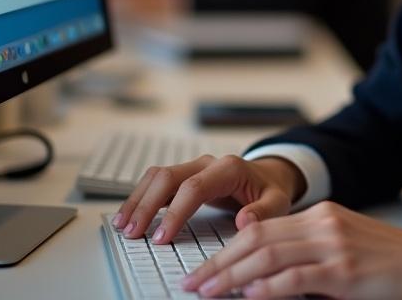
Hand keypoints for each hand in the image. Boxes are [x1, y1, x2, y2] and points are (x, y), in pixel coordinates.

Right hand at [112, 154, 304, 241]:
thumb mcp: (278, 203)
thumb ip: (263, 212)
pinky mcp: (184, 176)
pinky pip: (157, 182)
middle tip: (133, 233)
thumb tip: (243, 221)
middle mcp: (207, 164)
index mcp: (228, 168)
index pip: (194, 186)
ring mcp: (193, 167)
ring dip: (138, 199)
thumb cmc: (270, 191)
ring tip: (123, 226)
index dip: (175, 212)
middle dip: (147, 204)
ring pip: (158, 176)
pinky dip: (141, 197)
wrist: (268, 177)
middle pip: (168, 176)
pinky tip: (130, 216)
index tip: (162, 238)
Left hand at [181, 200, 401, 298]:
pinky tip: (249, 296)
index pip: (260, 228)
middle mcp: (322, 224)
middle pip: (257, 238)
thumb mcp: (340, 246)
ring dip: (232, 277)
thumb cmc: (384, 262)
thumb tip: (259, 278)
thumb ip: (304, 253)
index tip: (203, 269)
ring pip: (268, 256)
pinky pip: (296, 278)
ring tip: (207, 292)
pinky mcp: (344, 271)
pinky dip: (268, 288)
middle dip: (219, 263)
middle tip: (193, 282)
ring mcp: (333, 245)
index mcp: (319, 215)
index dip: (227, 249)